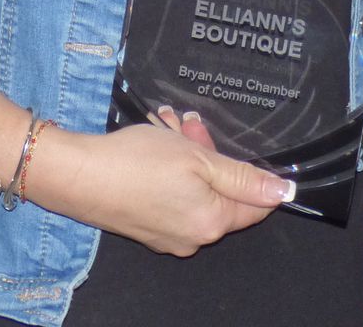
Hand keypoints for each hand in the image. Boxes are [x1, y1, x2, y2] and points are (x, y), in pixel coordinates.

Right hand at [28, 116, 292, 255]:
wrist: (78, 176)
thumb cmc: (138, 163)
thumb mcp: (199, 160)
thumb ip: (244, 178)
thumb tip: (284, 192)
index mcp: (212, 224)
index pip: (254, 205)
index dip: (247, 170)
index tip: (225, 144)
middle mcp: (192, 238)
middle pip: (219, 190)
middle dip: (207, 151)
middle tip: (187, 124)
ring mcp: (166, 235)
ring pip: (193, 187)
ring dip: (185, 153)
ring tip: (163, 124)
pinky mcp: (145, 226)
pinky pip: (170, 194)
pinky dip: (167, 168)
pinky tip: (152, 140)